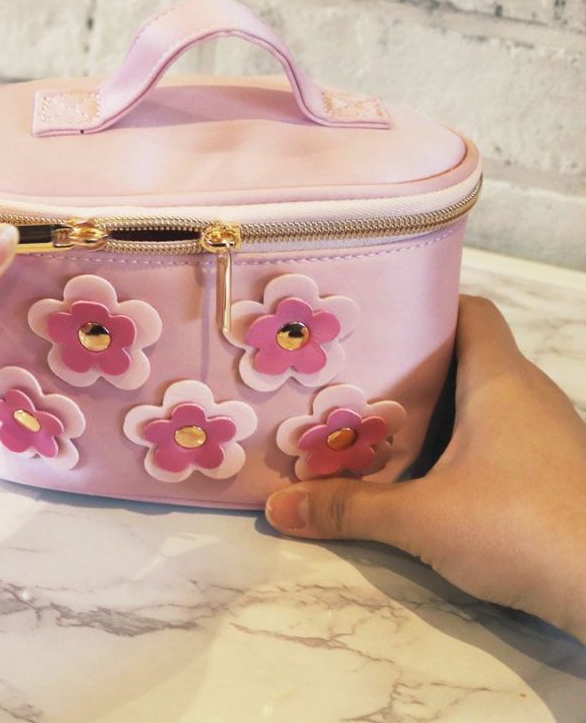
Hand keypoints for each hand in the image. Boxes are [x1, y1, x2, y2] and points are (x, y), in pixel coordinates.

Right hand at [265, 295, 585, 642]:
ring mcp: (545, 433)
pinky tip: (425, 467)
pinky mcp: (551, 470)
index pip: (470, 310)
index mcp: (500, 380)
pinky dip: (460, 438)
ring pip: (482, 396)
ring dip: (436, 405)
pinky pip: (497, 432)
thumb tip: (279, 505)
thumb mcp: (423, 519)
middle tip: (357, 372)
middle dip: (414, 360)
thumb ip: (349, 508)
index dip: (427, 304)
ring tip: (377, 417)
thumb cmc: (522, 527)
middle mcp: (528, 395)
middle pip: (467, 353)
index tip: (378, 318)